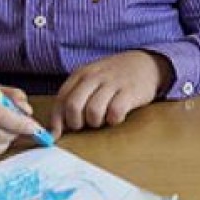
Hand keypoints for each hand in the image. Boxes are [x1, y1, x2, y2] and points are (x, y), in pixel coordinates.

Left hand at [50, 50, 171, 136]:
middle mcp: (95, 77)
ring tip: (103, 118)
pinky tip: (117, 116)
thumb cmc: (113, 78)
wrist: (145, 63)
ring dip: (96, 122)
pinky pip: (115, 113)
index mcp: (81, 74)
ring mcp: (113, 83)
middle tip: (85, 125)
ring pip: (93, 111)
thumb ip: (72, 99)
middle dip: (76, 123)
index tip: (56, 136)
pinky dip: (114, 120)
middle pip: (73, 106)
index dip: (57, 121)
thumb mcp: (90, 80)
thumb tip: (54, 130)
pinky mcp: (130, 92)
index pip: (61, 100)